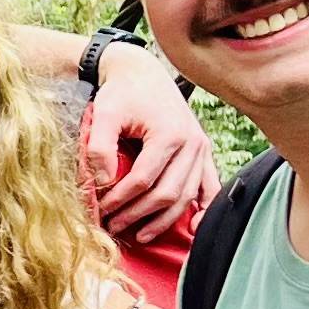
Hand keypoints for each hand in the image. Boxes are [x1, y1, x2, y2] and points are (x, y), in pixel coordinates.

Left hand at [85, 55, 219, 241]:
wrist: (143, 73)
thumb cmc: (122, 93)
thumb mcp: (104, 114)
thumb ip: (98, 147)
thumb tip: (101, 183)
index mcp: (169, 133)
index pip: (144, 180)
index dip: (120, 200)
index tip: (100, 209)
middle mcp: (191, 143)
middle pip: (167, 193)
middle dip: (138, 215)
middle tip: (113, 226)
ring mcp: (201, 148)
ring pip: (187, 196)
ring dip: (164, 220)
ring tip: (140, 235)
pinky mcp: (203, 152)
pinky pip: (209, 186)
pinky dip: (203, 209)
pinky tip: (192, 227)